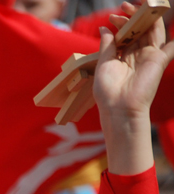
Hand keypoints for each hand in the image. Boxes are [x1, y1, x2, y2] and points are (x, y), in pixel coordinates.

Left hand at [93, 2, 173, 174]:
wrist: (118, 108)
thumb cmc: (107, 91)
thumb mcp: (103, 63)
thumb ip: (107, 45)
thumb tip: (105, 28)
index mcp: (122, 56)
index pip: (125, 34)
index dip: (121, 23)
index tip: (112, 17)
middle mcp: (137, 55)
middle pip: (140, 30)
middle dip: (133, 16)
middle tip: (125, 5)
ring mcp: (149, 56)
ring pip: (152, 31)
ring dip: (147, 17)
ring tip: (137, 6)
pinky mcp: (159, 60)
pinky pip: (171, 46)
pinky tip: (173, 19)